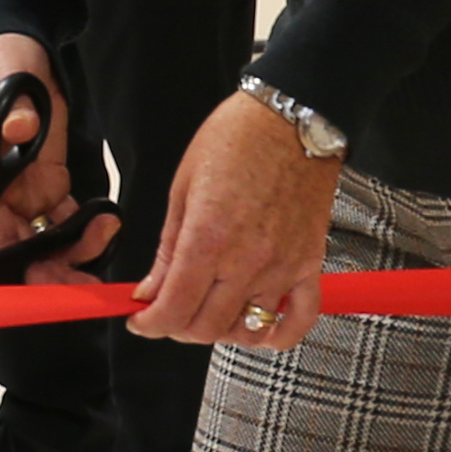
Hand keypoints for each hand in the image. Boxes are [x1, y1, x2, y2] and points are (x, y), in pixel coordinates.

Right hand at [0, 33, 114, 278]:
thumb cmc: (2, 67)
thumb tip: (19, 130)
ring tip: (106, 236)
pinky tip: (106, 222)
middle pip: (22, 250)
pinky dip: (86, 227)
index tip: (43, 281)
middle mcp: (2, 196)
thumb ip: (13, 113)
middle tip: (86, 284)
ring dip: (75, 250)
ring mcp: (27, 191)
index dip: (15, 265)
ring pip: (47, 240)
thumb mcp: (6, 85)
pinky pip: (65, 218)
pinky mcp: (48, 181)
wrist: (20, 47)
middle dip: (53, 271)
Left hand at [126, 94, 347, 349]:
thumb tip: (150, 290)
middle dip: (177, 327)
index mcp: (208, 240)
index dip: (149, 324)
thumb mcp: (182, 189)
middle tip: (168, 309)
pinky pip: (299, 320)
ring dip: (220, 330)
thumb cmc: (234, 141)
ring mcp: (283, 267)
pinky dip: (277, 335)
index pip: (173, 310)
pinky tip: (257, 326)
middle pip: (206, 328)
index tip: (140, 319)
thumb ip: (167, 250)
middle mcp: (246, 262)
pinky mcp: (310, 264)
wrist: (293, 116)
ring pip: (246, 330)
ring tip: (207, 309)